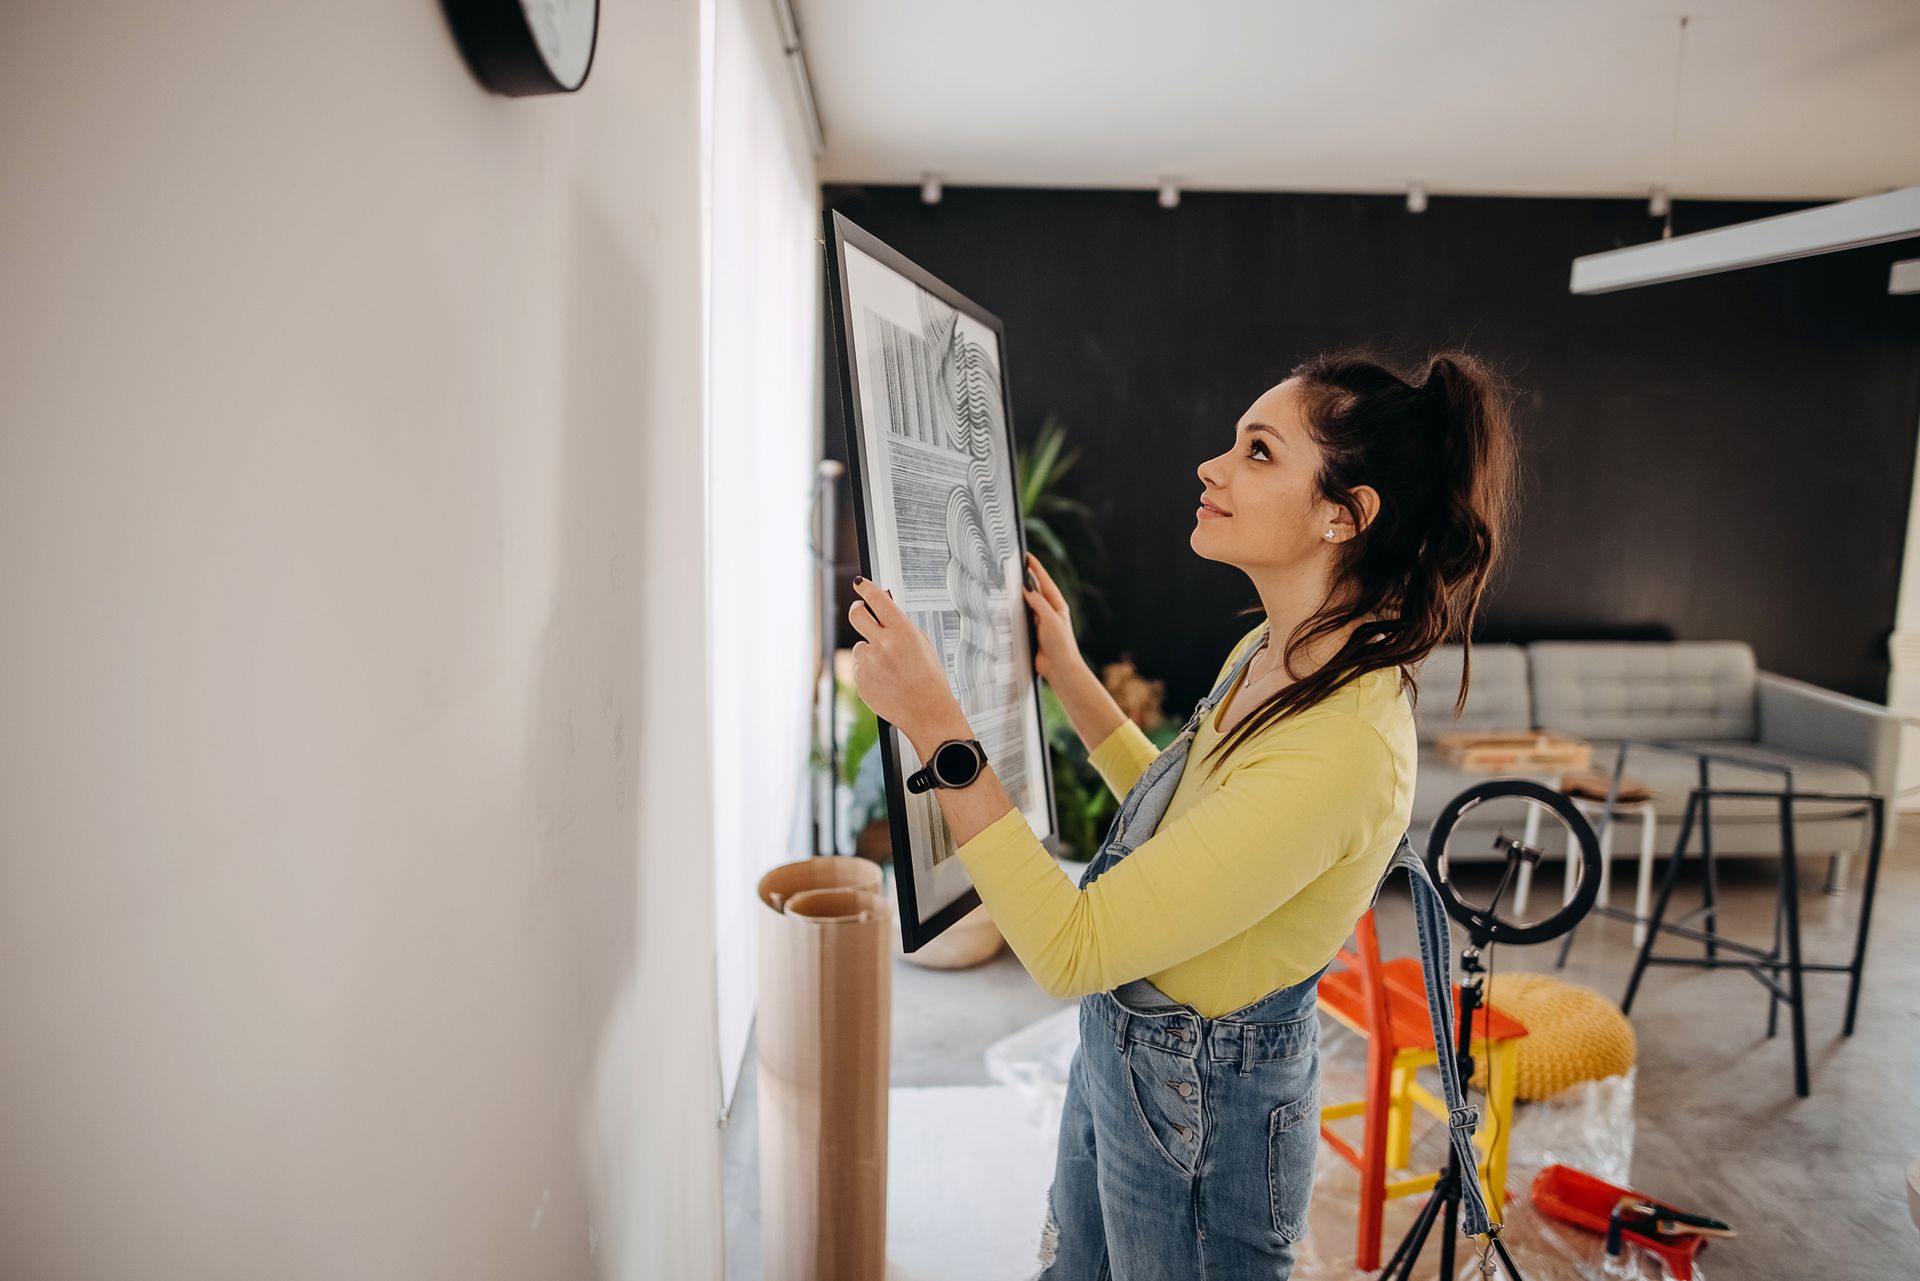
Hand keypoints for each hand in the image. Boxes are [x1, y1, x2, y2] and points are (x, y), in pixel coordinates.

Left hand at [847, 577, 962, 743]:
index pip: (877, 599)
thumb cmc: (930, 679)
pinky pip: (859, 667)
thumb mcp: (923, 645)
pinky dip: (870, 671)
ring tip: (890, 667)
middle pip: (856, 614)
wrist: (927, 712)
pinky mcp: (861, 681)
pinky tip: (887, 680)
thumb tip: (884, 609)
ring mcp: (869, 664)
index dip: (866, 587)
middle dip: (857, 610)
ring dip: (869, 651)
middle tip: (862, 612)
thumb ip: (902, 626)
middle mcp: (883, 645)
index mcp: (902, 633)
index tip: (860, 583)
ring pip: (859, 646)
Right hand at [1021, 552, 1085, 682]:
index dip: (1035, 568)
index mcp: (1057, 605)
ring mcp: (1040, 621)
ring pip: (1028, 602)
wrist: (1060, 668)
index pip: (1044, 581)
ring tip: (1010, 581)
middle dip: (1027, 576)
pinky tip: (1008, 606)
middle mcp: (1049, 611)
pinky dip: (1016, 610)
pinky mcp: (1033, 632)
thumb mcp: (1050, 618)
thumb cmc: (1061, 644)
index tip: (1027, 556)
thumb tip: (1027, 587)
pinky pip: (1022, 617)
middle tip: (1017, 564)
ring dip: (1020, 593)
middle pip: (1036, 589)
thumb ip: (1038, 602)